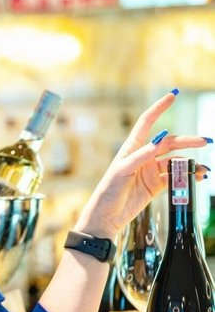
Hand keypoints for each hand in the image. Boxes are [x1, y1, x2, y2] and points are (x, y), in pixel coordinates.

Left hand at [75, 90, 210, 239]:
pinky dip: (187, 177)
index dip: (159, 108)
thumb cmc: (108, 192)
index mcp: (131, 148)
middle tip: (204, 142)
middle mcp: (143, 156)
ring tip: (204, 170)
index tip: (173, 95)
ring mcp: (150, 170)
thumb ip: (138, 158)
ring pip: (175, 161)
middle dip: (187, 141)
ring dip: (190, 163)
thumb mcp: (120, 173)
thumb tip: (156, 142)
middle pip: (169, 142)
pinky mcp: (155, 185)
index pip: (147, 122)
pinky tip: (198, 178)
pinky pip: (175, 177)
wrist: (107, 216)